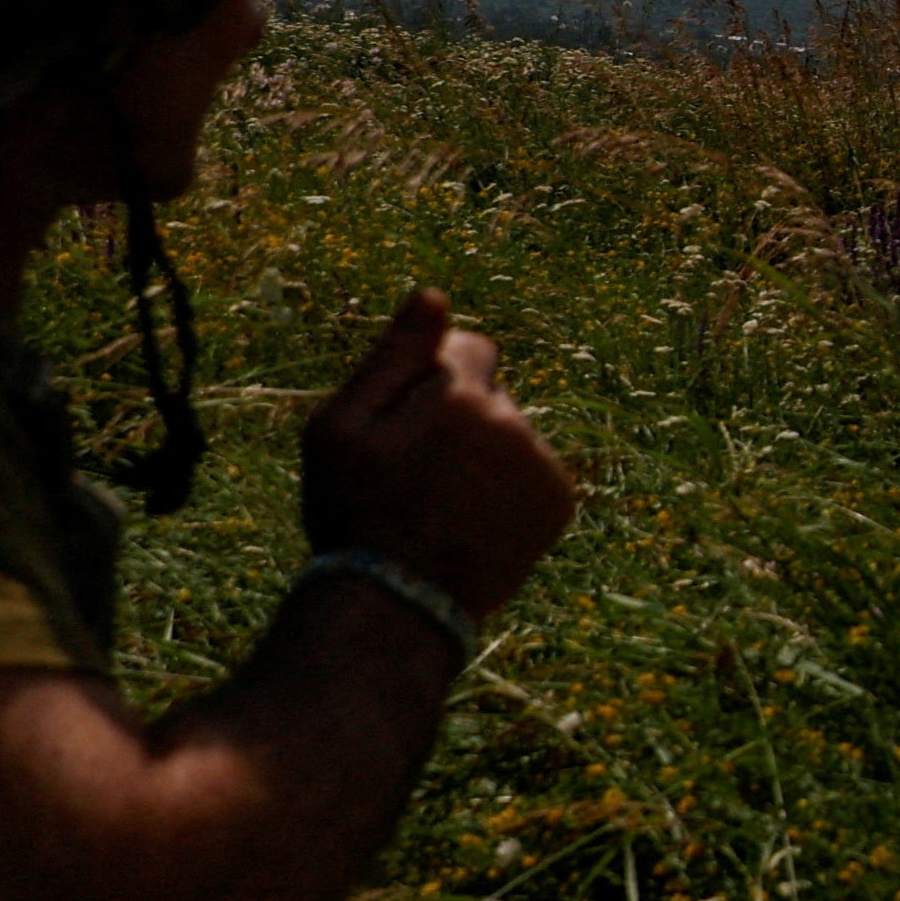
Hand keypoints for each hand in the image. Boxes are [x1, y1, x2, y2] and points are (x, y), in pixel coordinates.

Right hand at [299, 287, 576, 620]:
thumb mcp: (341, 427)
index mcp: (460, 392)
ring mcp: (541, 463)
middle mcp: (513, 420)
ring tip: (442, 504)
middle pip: (491, 392)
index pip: (470, 347)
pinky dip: (509, 488)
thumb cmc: (354, 511)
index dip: (433, 378)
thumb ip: (392, 354)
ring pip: (510, 434)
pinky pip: (532, 471)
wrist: (396, 605)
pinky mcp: (558, 501)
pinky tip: (472, 522)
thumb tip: (435, 295)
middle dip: (461, 414)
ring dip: (485, 454)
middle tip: (418, 471)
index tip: (407, 421)